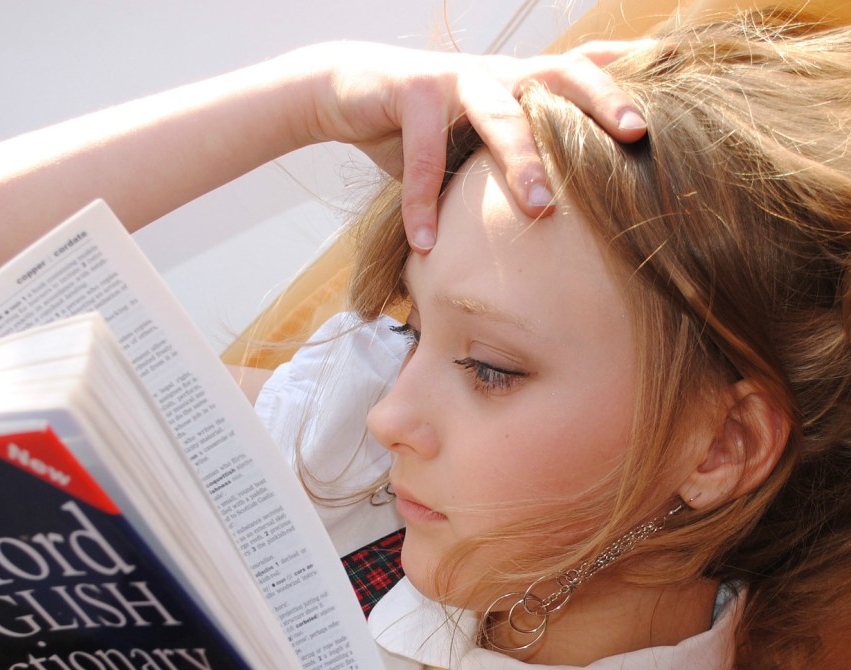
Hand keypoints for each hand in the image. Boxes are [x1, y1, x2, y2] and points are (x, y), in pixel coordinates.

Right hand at [302, 39, 647, 250]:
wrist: (347, 92)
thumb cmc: (420, 127)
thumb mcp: (472, 139)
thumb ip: (509, 158)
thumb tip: (552, 213)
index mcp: (518, 82)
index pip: (581, 69)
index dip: (627, 70)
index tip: (678, 72)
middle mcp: (496, 73)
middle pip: (559, 77)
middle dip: (600, 102)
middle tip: (637, 133)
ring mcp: (455, 79)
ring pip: (499, 114)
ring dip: (520, 162)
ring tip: (541, 207)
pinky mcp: (411, 93)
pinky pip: (422, 153)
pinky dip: (421, 202)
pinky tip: (426, 244)